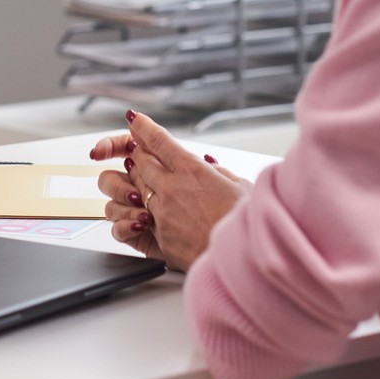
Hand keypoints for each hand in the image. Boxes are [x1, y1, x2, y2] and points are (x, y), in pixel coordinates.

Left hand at [92, 111, 246, 270]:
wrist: (243, 259)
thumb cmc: (246, 223)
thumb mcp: (241, 186)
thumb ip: (219, 172)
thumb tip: (208, 163)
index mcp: (192, 170)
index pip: (158, 140)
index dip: (143, 127)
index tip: (134, 119)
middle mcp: (171, 188)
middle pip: (140, 161)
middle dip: (137, 154)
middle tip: (138, 151)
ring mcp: (161, 213)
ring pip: (133, 188)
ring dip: (133, 181)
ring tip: (139, 182)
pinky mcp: (158, 237)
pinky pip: (132, 221)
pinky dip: (132, 214)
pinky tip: (139, 214)